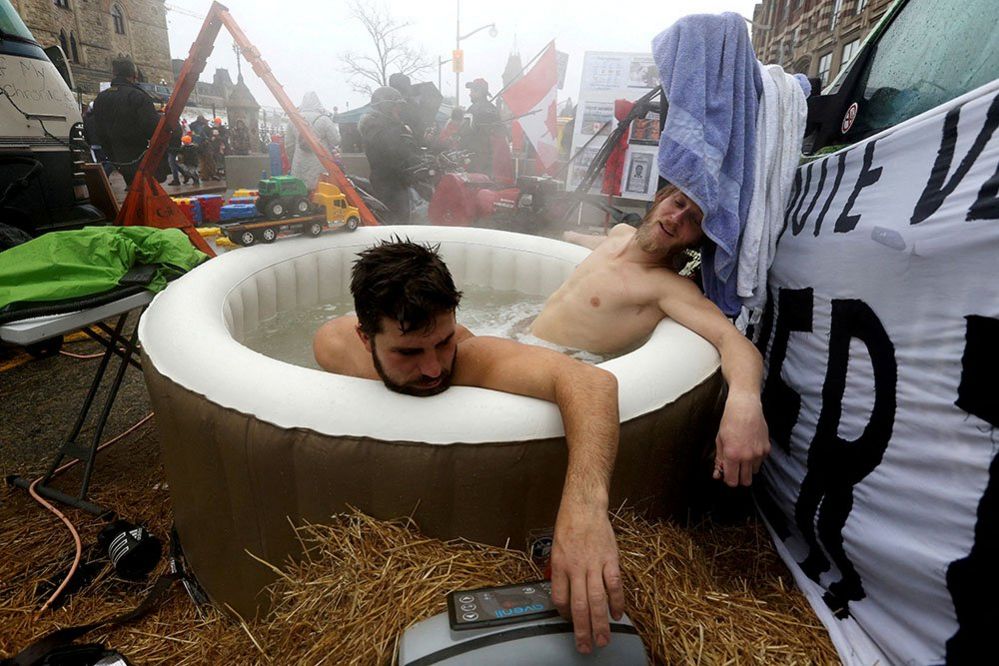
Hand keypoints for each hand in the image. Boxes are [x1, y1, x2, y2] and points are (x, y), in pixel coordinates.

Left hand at [550, 504, 624, 653]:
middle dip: (582, 630)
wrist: (585, 507)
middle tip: (585, 647)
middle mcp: (576, 567)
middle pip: (579, 605)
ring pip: (598, 600)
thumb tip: (565, 593)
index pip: (559, 598)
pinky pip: (615, 585)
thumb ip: (561, 571)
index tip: (569, 621)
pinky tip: (618, 615)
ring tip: (603, 639)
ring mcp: (595, 564)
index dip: (564, 614)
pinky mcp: (611, 559)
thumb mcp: (556, 548)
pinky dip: (617, 602)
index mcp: (560, 565)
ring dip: (601, 623)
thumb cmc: (569, 526)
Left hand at [713, 391, 769, 485]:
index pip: (732, 481)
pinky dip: (755, 459)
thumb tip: (718, 474)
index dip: (728, 479)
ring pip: (754, 472)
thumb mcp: (719, 440)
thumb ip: (720, 460)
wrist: (745, 407)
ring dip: (747, 469)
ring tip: (742, 456)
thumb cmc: (730, 421)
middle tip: (734, 469)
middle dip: (739, 478)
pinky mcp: (766, 448)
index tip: (727, 475)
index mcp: (732, 455)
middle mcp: (747, 456)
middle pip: (746, 481)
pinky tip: (749, 448)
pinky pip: (761, 462)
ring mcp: (758, 453)